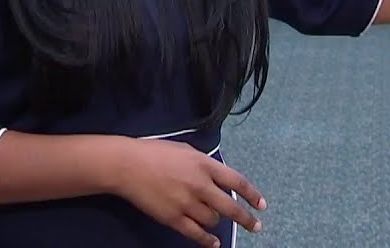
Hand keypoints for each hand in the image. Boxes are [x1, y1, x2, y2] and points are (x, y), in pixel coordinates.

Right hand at [111, 139, 264, 246]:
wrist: (127, 165)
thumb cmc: (155, 152)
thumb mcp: (185, 150)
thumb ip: (204, 164)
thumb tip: (218, 177)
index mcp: (204, 165)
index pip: (237, 181)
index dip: (252, 194)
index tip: (262, 205)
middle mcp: (200, 185)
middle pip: (231, 207)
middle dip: (246, 219)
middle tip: (256, 226)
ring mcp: (187, 203)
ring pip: (214, 220)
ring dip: (217, 221)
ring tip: (215, 220)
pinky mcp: (174, 218)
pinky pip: (196, 233)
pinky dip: (207, 240)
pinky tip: (214, 243)